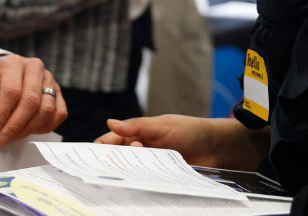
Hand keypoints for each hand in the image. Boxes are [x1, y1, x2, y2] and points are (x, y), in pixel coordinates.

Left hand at [0, 54, 66, 145]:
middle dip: (16, 125)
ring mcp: (49, 80)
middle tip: (3, 139)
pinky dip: (45, 127)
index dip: (2, 113)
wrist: (4, 70)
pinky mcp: (58, 92)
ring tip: (14, 136)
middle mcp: (35, 68)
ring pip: (46, 109)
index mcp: (14, 63)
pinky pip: (59, 113)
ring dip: (30, 129)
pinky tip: (30, 131)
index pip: (12, 91)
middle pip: (31, 101)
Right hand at [95, 115, 268, 169]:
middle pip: (116, 160)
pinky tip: (140, 186)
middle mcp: (140, 151)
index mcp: (136, 134)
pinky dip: (141, 185)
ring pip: (130, 174)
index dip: (98, 149)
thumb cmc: (190, 130)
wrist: (217, 148)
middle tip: (106, 169)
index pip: (110, 142)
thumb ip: (136, 126)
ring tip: (127, 175)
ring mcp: (150, 166)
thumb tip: (110, 122)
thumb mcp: (162, 125)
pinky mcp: (160, 179)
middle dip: (110, 164)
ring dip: (127, 175)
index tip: (89, 158)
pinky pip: (146, 184)